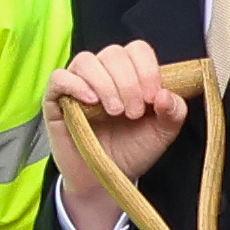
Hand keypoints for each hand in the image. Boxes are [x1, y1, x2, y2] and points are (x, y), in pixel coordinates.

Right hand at [50, 38, 182, 225]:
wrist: (106, 180)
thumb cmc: (131, 150)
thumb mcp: (162, 133)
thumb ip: (174, 112)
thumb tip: (165, 93)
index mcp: (130, 74)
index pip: (137, 50)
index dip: (147, 69)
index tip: (152, 98)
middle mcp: (102, 73)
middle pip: (114, 53)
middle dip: (128, 83)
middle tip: (132, 113)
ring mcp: (77, 84)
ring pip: (86, 61)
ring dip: (105, 84)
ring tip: (114, 111)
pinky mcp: (55, 99)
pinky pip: (59, 77)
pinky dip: (76, 85)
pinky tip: (91, 102)